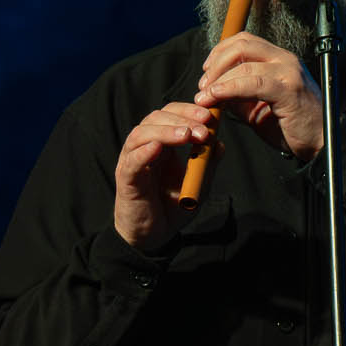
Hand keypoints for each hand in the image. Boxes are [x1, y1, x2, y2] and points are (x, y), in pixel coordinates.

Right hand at [113, 101, 217, 250]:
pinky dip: (143, 153)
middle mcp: (144, 147)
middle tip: (204, 128)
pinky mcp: (126, 179)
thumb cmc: (173, 205)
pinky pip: (132, 162)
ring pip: (141, 135)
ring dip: (166, 132)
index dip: (188, 110)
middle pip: (155, 118)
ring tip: (187, 135)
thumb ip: (207, 162)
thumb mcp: (198, 181)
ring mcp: (133, 161)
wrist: (156, 234)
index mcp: (162, 143)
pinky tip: (157, 148)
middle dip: (182, 119)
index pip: (170, 114)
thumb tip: (219, 142)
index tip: (210, 116)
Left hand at [194, 33, 324, 160]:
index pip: (244, 41)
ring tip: (205, 97)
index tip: (206, 72)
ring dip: (218, 79)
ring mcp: (288, 72)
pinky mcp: (288, 89)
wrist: (320, 143)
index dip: (220, 52)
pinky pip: (251, 83)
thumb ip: (238, 94)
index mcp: (279, 60)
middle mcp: (285, 60)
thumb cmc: (293, 126)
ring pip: (243, 64)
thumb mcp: (258, 106)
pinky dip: (229, 89)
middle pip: (241, 45)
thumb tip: (212, 91)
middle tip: (203, 85)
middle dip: (215, 63)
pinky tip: (216, 98)